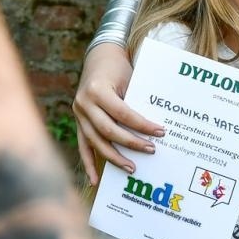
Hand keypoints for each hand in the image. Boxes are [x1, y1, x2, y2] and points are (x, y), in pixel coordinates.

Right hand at [72, 42, 163, 184]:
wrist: (99, 57)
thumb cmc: (118, 68)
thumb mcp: (128, 79)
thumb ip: (135, 102)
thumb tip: (155, 129)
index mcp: (97, 89)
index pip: (122, 113)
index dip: (141, 125)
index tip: (160, 132)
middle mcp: (83, 103)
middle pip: (108, 130)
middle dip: (131, 142)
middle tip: (151, 150)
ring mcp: (78, 114)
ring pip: (95, 141)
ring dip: (114, 157)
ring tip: (132, 168)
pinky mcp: (78, 121)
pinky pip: (83, 145)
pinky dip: (89, 163)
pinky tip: (95, 181)